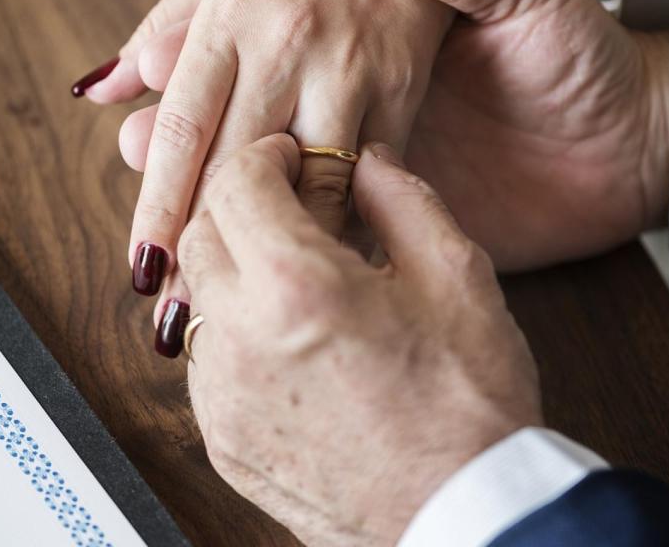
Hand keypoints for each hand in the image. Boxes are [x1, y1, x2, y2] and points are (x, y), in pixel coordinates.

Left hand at [72, 0, 452, 353]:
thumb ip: (158, 32)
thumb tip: (101, 93)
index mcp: (232, 22)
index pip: (183, 128)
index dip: (159, 205)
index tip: (144, 268)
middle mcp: (286, 49)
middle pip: (237, 168)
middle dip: (209, 246)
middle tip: (184, 313)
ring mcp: (346, 75)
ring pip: (310, 182)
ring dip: (280, 248)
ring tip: (251, 308)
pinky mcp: (398, 94)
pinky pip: (368, 175)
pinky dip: (346, 225)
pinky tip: (325, 270)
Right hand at [121, 0, 668, 271]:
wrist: (639, 135)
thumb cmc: (586, 54)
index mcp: (367, 35)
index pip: (260, 59)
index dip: (205, 90)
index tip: (148, 118)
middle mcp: (352, 91)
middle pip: (244, 121)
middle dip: (183, 157)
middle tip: (135, 181)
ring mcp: (370, 153)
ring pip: (270, 178)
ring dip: (210, 204)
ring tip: (160, 234)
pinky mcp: (400, 209)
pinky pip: (330, 231)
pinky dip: (281, 251)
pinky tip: (229, 268)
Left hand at [179, 135, 541, 545]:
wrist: (462, 513)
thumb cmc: (470, 405)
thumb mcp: (458, 278)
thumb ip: (403, 200)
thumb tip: (367, 165)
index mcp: (300, 287)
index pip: (237, 183)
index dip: (265, 157)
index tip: (290, 159)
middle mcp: (243, 341)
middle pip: (201, 236)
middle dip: (239, 207)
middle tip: (291, 211)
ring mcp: (224, 400)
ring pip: (198, 301)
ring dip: (235, 273)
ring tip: (298, 282)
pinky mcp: (224, 443)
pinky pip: (206, 365)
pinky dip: (236, 336)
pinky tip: (290, 341)